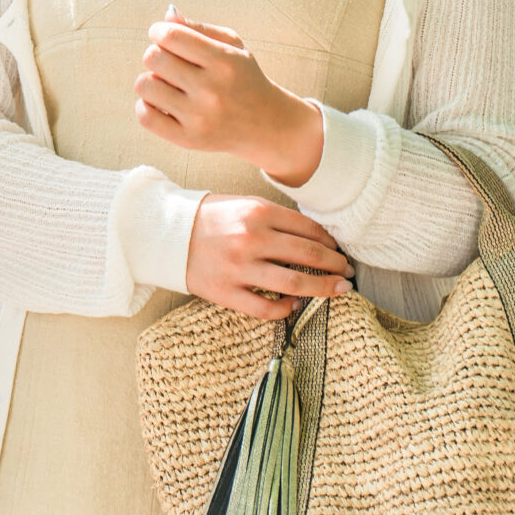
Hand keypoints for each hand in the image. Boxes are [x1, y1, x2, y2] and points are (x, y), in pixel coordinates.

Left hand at [135, 9, 325, 184]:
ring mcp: (199, 117)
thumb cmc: (243, 77)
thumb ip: (198, 28)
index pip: (171, 36)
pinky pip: (145, 116)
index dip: (158, 31)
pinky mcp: (189, 140)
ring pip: (145, 86)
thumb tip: (167, 15)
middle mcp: (211, 90)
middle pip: (154, 58)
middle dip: (156, 54)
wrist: (266, 124)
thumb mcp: (231, 45)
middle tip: (169, 61)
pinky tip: (162, 102)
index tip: (162, 35)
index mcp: (223, 61)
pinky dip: (146, 106)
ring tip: (167, 83)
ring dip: (151, 80)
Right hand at [184, 196, 352, 319]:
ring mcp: (240, 268)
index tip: (340, 250)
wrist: (166, 233)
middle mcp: (252, 239)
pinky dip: (286, 309)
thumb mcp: (243, 205)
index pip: (309, 230)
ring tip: (338, 290)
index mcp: (258, 212)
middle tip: (349, 273)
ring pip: (295, 284)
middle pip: (310, 257)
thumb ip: (275, 218)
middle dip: (336, 266)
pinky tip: (296, 306)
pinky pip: (266, 308)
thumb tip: (314, 237)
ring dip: (323, 289)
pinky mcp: (227, 292)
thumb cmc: (209, 217)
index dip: (331, 242)